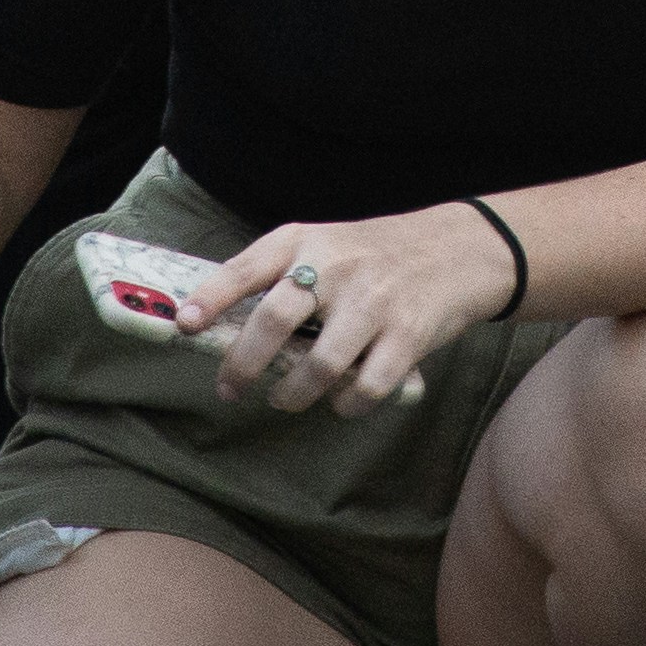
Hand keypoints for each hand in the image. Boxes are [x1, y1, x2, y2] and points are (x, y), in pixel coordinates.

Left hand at [182, 210, 497, 413]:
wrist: (460, 248)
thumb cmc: (377, 255)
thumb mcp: (327, 244)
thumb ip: (282, 277)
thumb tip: (222, 328)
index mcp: (308, 239)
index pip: (247, 267)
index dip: (211, 298)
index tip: (185, 325)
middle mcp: (337, 266)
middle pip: (273, 320)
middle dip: (242, 365)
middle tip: (231, 388)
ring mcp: (374, 302)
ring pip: (317, 366)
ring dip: (292, 394)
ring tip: (286, 398)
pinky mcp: (408, 336)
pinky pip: (364, 389)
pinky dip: (346, 405)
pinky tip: (341, 400)